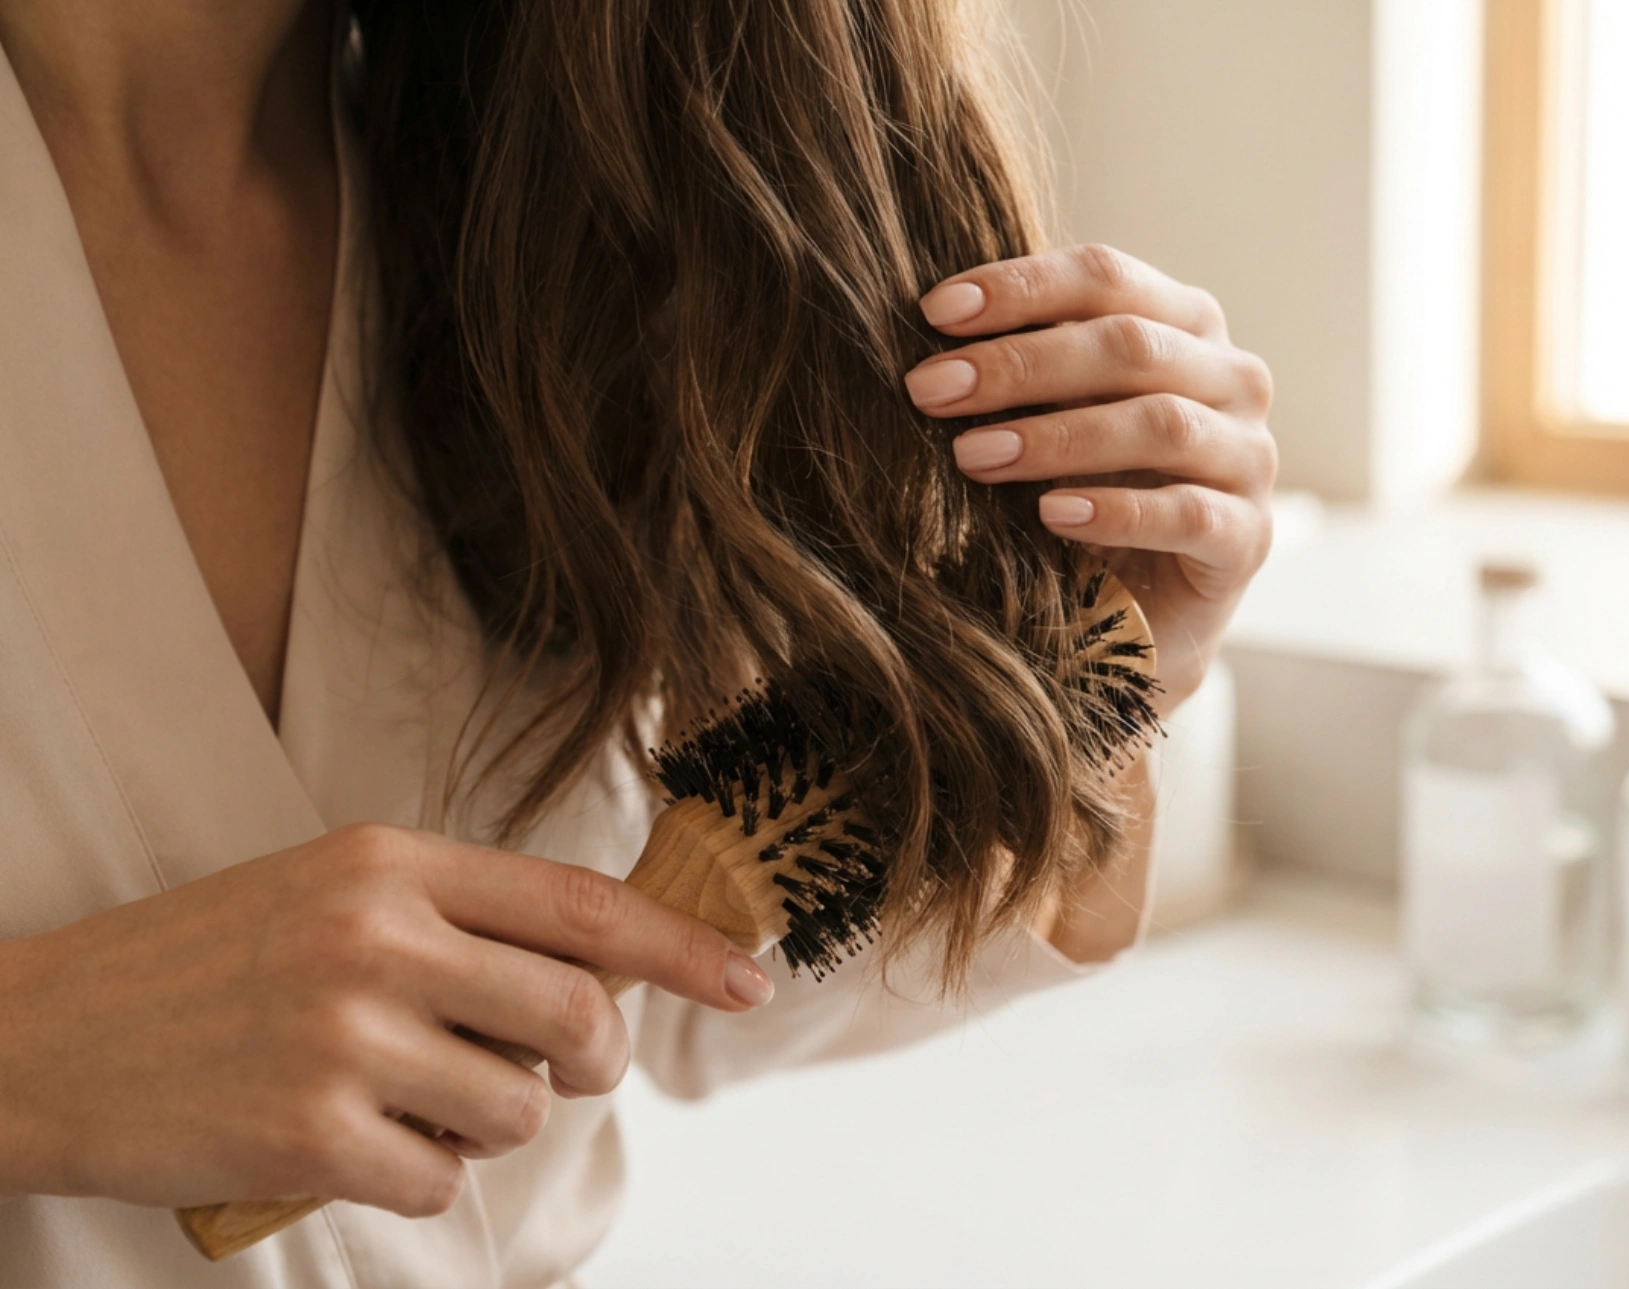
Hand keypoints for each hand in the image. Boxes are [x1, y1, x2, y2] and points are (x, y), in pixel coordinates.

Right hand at [0, 825, 772, 1214]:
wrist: (42, 1034)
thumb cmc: (202, 965)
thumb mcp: (330, 894)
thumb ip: (458, 920)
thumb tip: (597, 977)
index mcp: (390, 862)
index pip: (579, 904)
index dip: (682, 946)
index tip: (751, 978)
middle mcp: (378, 935)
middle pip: (577, 1013)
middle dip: (590, 1058)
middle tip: (555, 1069)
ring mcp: (343, 1034)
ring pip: (519, 1106)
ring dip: (486, 1122)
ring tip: (405, 1097)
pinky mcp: (308, 1130)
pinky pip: (442, 1177)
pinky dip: (417, 1175)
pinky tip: (348, 1143)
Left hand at [908, 244, 1276, 711]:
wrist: (1139, 616)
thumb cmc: (1082, 491)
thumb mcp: (1049, 415)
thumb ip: (1020, 367)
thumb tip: (928, 335)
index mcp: (1185, 323)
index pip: (1106, 278)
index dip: (1020, 288)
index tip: (934, 313)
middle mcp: (1233, 377)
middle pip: (1130, 346)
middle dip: (1019, 364)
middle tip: (931, 390)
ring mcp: (1250, 457)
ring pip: (1161, 424)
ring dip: (1056, 436)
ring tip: (973, 455)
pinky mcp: (1249, 537)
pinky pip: (1188, 514)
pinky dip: (1115, 511)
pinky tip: (1051, 514)